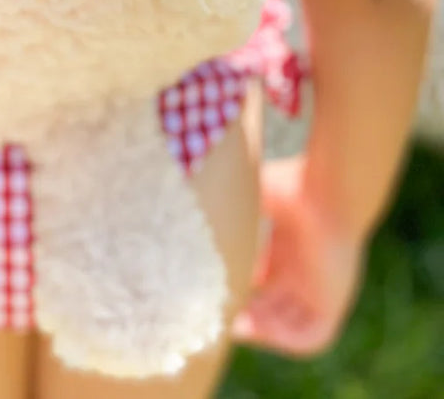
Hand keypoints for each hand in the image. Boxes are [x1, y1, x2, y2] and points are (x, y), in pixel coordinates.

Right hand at [232, 156, 365, 355]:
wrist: (330, 191)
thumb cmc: (291, 184)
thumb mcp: (250, 195)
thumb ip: (227, 205)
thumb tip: (189, 198)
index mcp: (287, 243)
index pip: (262, 274)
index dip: (240, 283)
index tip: (213, 286)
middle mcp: (303, 267)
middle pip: (273, 301)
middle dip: (246, 311)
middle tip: (217, 314)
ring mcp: (319, 286)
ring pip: (289, 321)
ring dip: (262, 328)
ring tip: (233, 325)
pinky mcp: (334, 302)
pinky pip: (313, 336)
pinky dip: (284, 339)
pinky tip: (258, 327)